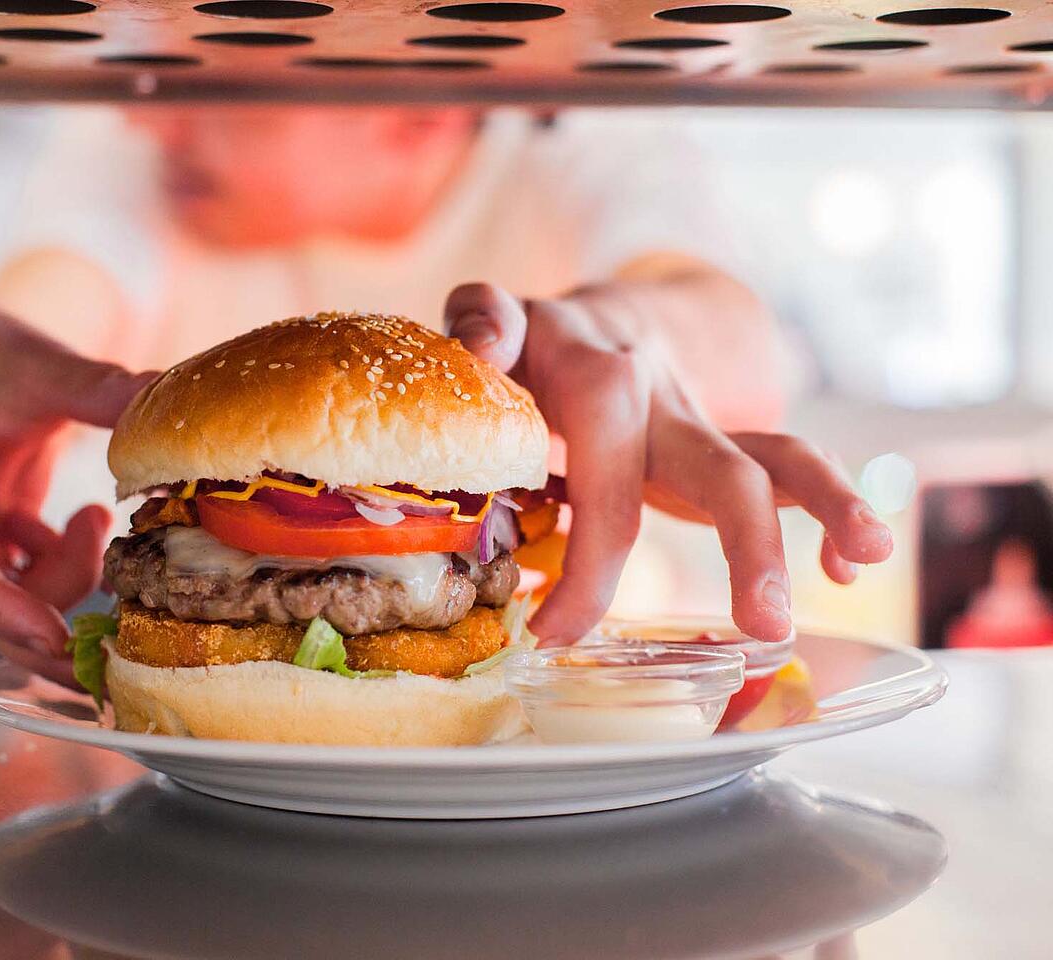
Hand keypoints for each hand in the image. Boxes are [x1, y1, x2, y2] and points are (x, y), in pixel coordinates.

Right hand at [0, 307, 153, 683]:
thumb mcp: (42, 363)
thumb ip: (98, 387)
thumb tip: (163, 391)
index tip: (52, 636)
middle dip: (38, 621)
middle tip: (109, 643)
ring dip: (57, 580)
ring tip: (95, 519)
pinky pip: (2, 595)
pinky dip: (52, 576)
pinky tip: (81, 529)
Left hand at [446, 282, 892, 643]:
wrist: (601, 317)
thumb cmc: (536, 347)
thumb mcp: (500, 321)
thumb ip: (482, 321)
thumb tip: (479, 348)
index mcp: (599, 380)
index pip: (604, 482)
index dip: (589, 568)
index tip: (556, 634)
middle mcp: (665, 400)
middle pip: (720, 466)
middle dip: (747, 544)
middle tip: (761, 624)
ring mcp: (703, 422)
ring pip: (781, 457)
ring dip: (829, 506)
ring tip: (865, 558)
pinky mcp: (726, 444)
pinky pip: (790, 468)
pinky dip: (828, 510)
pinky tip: (844, 565)